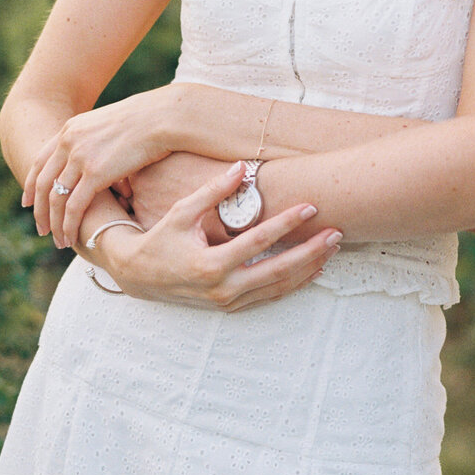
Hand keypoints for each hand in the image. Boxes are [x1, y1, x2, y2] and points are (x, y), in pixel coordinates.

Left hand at [24, 87, 175, 246]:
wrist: (161, 116)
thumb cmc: (147, 120)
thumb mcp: (110, 125)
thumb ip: (95, 140)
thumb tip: (98, 157)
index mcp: (70, 129)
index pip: (40, 161)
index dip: (30, 184)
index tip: (28, 203)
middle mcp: (69, 142)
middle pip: (42, 183)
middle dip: (39, 210)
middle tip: (40, 229)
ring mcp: (80, 157)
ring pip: (56, 198)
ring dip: (54, 223)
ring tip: (59, 240)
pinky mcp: (95, 173)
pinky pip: (74, 206)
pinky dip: (69, 225)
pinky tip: (71, 237)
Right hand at [91, 161, 342, 311]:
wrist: (138, 276)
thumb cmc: (160, 239)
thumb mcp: (182, 212)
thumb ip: (213, 192)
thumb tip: (242, 167)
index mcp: (209, 264)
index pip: (258, 241)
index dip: (286, 223)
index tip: (311, 206)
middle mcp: (221, 288)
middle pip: (277, 270)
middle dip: (310, 251)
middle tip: (336, 233)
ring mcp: (227, 302)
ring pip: (277, 287)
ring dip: (307, 268)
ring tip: (332, 248)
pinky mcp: (230, 307)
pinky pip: (268, 297)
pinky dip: (293, 284)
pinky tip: (313, 270)